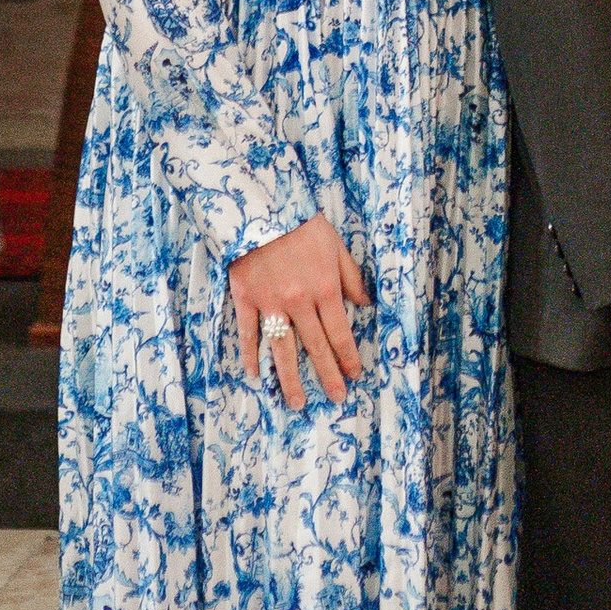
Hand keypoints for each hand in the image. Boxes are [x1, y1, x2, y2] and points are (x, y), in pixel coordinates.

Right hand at [232, 217, 369, 410]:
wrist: (260, 206)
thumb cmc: (302, 225)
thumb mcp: (335, 246)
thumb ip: (351, 277)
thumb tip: (365, 304)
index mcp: (324, 289)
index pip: (339, 332)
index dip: (348, 357)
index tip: (355, 375)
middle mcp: (299, 302)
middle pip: (315, 347)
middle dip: (328, 375)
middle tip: (336, 398)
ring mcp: (270, 303)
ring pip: (282, 349)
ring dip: (290, 378)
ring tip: (296, 403)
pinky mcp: (245, 298)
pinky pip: (248, 333)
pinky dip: (251, 355)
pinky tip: (256, 375)